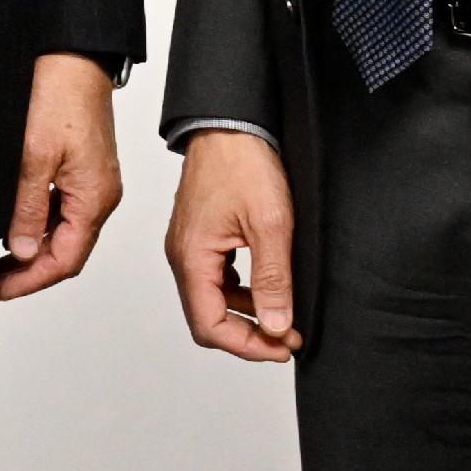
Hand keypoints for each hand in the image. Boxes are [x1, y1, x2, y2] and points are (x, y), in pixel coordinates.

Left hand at [0, 53, 124, 299]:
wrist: (73, 55)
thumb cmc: (60, 95)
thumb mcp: (34, 156)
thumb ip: (28, 208)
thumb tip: (23, 253)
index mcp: (94, 198)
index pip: (65, 260)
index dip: (30, 280)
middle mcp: (99, 195)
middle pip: (67, 251)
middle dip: (30, 271)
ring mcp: (92, 181)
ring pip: (64, 230)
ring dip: (33, 248)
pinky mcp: (83, 167)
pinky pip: (63, 208)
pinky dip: (38, 222)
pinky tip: (13, 222)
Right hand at [163, 128, 300, 362]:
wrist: (231, 123)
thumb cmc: (243, 163)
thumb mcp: (270, 225)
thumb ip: (272, 279)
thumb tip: (274, 325)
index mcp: (192, 257)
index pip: (209, 326)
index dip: (247, 346)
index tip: (281, 347)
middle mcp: (183, 256)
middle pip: (207, 318)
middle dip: (248, 335)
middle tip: (287, 337)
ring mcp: (189, 245)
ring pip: (213, 300)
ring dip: (247, 314)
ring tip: (284, 316)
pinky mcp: (200, 236)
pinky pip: (215, 278)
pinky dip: (241, 293)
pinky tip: (267, 287)